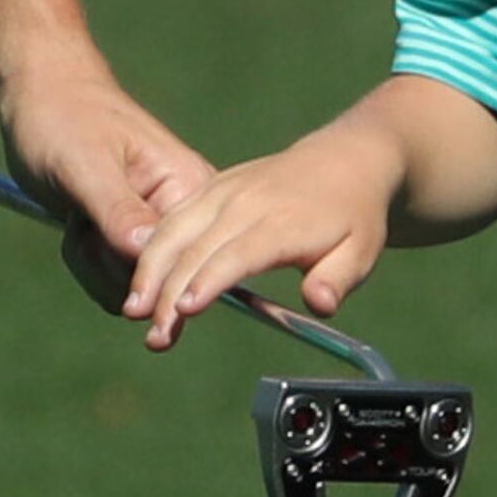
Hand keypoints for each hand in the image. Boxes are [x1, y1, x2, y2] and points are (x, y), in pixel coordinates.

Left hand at [0, 51, 213, 310]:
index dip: (139, 274)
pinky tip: (78, 224)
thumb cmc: (63, 116)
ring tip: (80, 216)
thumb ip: (118, 210)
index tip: (99, 241)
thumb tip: (148, 254)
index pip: (182, 262)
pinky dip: (86, 261)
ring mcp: (156, 231)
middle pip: (156, 286)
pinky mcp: (130, 242)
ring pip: (131, 290)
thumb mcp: (86, 163)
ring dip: (92, 261)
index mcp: (190, 188)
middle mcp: (183, 216)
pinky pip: (114, 282)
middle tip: (83, 217)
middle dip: (106, 262)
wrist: (40, 96)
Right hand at [122, 113, 400, 352]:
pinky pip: (172, 217)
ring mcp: (223, 190)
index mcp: (282, 221)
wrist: (343, 161)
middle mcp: (246, 202)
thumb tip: (319, 305)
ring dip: (150, 270)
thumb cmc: (352, 215)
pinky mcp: (210, 188)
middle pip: (197, 248)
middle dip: (169, 292)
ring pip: (174, 230)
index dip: (209, 281)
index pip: (239, 253)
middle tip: (155, 335)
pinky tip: (140, 280)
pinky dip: (151, 247)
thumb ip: (338, 279)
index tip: (185, 309)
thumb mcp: (361, 251)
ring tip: (134, 310)